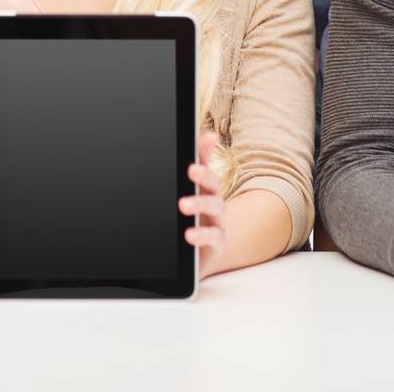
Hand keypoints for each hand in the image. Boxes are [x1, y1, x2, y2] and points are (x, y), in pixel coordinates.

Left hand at [180, 130, 227, 277]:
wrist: (197, 256)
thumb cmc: (190, 222)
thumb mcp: (182, 197)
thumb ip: (177, 177)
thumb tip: (177, 151)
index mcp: (202, 188)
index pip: (204, 164)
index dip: (206, 150)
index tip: (208, 137)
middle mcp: (213, 201)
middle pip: (214, 183)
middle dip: (204, 174)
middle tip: (191, 169)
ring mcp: (217, 221)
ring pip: (216, 207)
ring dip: (200, 204)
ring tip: (183, 205)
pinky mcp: (217, 243)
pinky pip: (214, 237)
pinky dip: (202, 234)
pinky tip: (189, 234)